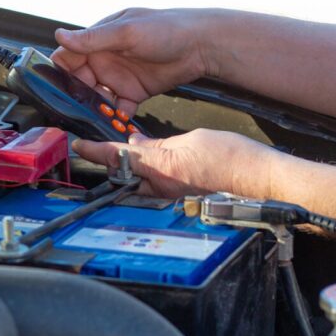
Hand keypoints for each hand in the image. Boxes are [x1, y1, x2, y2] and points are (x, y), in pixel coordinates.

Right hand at [52, 8, 213, 115]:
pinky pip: (117, 110)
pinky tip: (115, 124)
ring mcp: (119, 78)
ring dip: (93, 110)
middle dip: (75, 97)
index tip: (56, 89)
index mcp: (100, 40)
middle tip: (74, 110)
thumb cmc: (166, 28)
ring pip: (96, 99)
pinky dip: (114, 118)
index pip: (69, 56)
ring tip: (93, 120)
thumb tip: (60, 35)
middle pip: (79, 82)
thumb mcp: (126, 32)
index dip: (60, 72)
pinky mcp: (134, 93)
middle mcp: (106, 59)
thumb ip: (93, 38)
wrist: (201, 45)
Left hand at [72, 129, 278, 198]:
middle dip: (105, 163)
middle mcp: (161, 186)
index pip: (117, 158)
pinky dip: (144, 173)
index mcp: (160, 168)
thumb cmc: (231, 160)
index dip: (95, 151)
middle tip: (89, 151)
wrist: (257, 178)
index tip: (78, 145)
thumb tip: (137, 145)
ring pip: (136, 181)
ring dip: (123, 168)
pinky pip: (154, 184)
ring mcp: (170, 193)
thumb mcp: (190, 141)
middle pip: (121, 175)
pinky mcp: (181, 194)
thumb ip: (159, 145)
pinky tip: (144, 162)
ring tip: (111, 155)